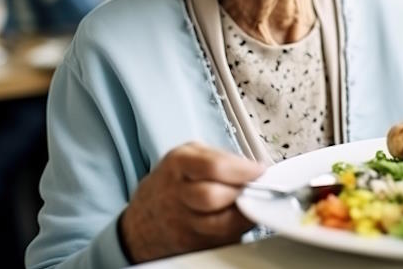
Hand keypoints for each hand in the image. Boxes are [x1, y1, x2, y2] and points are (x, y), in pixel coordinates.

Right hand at [119, 142, 264, 263]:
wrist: (143, 220)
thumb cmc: (172, 183)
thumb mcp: (189, 156)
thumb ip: (220, 157)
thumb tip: (253, 169)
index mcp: (179, 165)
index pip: (213, 167)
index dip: (242, 170)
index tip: (259, 171)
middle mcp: (178, 196)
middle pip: (214, 197)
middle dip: (242, 192)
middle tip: (255, 188)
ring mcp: (184, 224)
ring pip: (222, 224)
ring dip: (243, 214)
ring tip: (248, 203)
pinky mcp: (194, 246)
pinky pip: (223, 239)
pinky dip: (236, 229)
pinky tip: (236, 218)